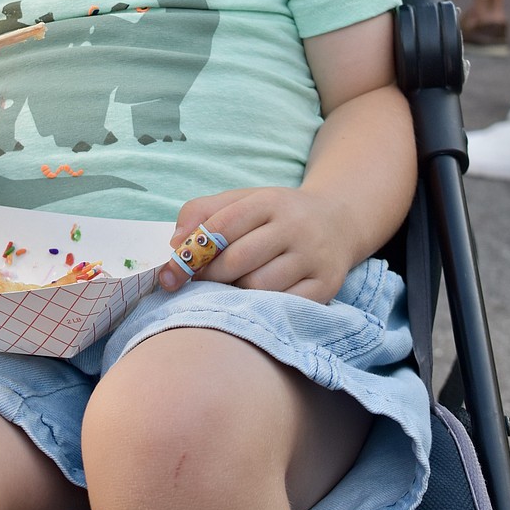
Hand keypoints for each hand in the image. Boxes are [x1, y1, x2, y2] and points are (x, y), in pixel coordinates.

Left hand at [159, 186, 355, 303]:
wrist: (338, 222)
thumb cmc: (276, 215)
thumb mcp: (242, 201)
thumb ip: (203, 212)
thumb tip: (174, 244)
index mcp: (270, 201)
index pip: (224, 224)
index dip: (192, 250)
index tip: (171, 272)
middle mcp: (295, 227)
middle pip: (239, 259)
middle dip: (209, 277)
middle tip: (196, 285)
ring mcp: (313, 257)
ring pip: (261, 286)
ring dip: (234, 294)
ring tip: (226, 292)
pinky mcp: (326, 286)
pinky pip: (285, 306)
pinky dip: (262, 308)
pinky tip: (251, 303)